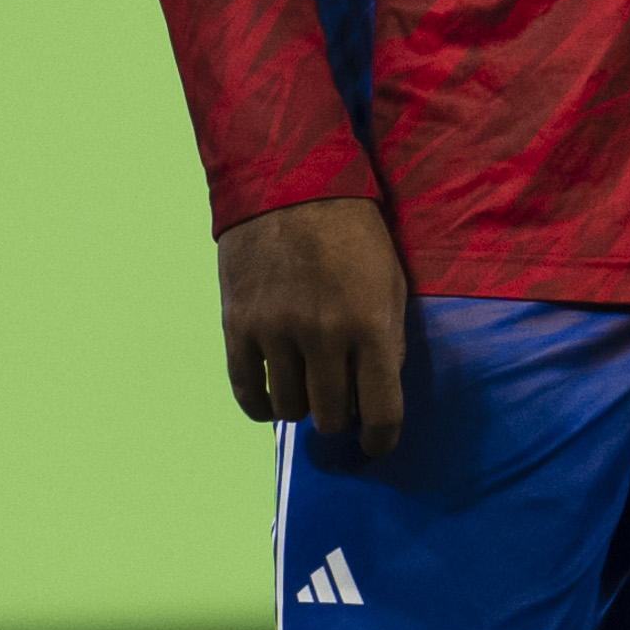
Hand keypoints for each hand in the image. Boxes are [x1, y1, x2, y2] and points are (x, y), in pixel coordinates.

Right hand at [219, 196, 411, 451]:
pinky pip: (248, 392)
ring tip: (308, 387)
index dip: (381, 439)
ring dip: (302, 406)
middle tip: (341, 403)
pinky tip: (273, 400)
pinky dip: (263, 406)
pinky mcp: (239, 325)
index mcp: (369, 324)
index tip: (376, 445)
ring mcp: (276, 332)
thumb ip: (387, 342)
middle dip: (340, 417)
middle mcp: (322, 335)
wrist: (289, 185)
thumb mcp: (390, 283)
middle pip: (331, 416)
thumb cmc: (352, 234)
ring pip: (290, 408)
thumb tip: (375, 395)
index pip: (380, 410)